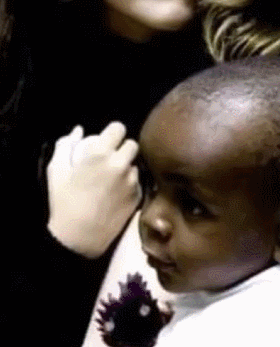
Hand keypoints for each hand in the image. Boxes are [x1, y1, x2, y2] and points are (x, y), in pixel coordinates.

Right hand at [47, 122, 140, 257]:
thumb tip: (79, 130)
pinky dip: (130, 183)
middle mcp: (120, 163)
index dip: (113, 132)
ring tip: (113, 178)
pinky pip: (137, 181)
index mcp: (100, 153)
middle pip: (132, 144)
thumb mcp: (56, 170)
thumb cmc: (63, 201)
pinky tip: (117, 193)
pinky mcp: (138, 195)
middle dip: (124, 148)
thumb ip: (66, 145)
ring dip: (127, 166)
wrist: (78, 237)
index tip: (107, 140)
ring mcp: (132, 180)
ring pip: (136, 164)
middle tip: (112, 158)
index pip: (119, 127)